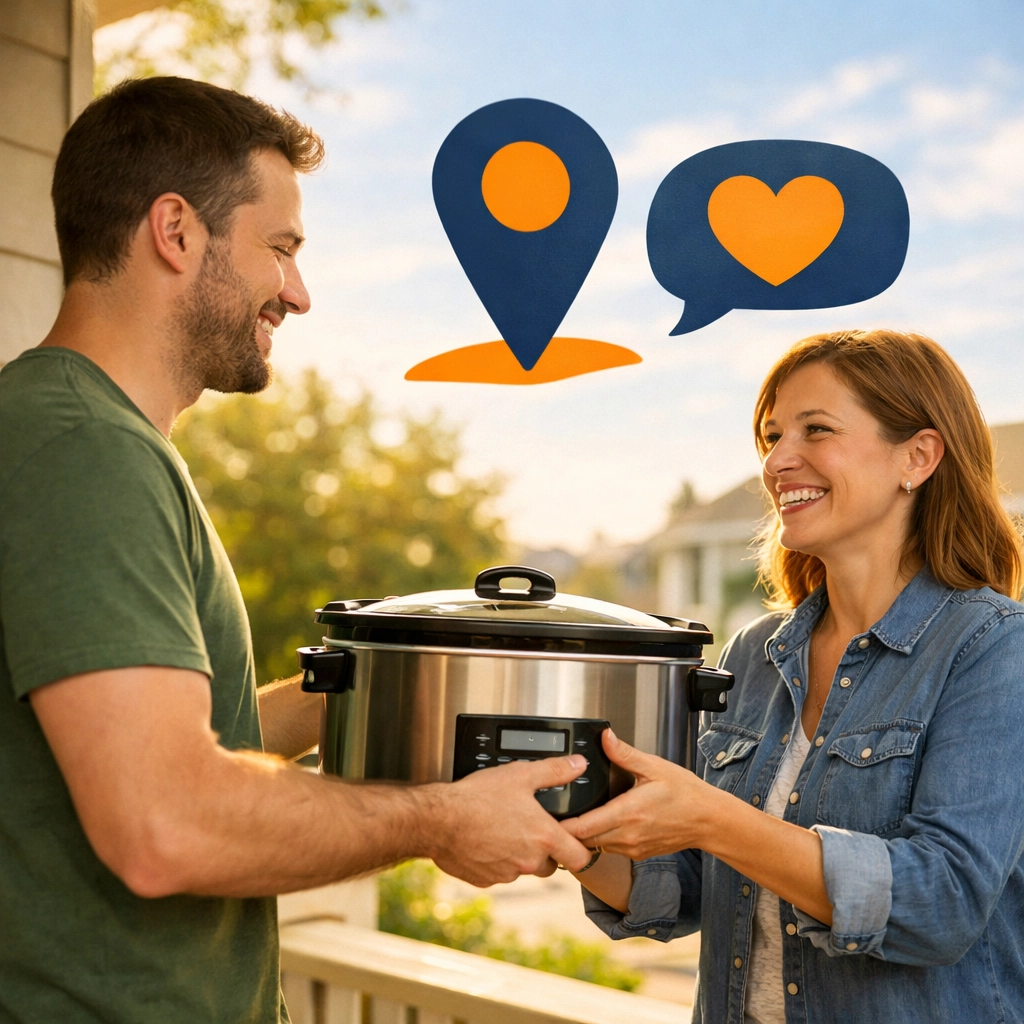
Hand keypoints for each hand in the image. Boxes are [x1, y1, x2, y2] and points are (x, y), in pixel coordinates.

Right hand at [427, 755, 591, 885]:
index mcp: (543, 837)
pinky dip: (496, 860)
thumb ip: (554, 771)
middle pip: (551, 865)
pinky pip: (499, 873)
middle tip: (530, 827)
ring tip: (502, 828)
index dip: (581, 849)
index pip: (581, 858)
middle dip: (545, 850)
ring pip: (523, 868)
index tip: (574, 839)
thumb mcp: (520, 775)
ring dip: (519, 854)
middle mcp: (528, 861)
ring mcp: (507, 875)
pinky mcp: (485, 881)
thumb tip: (577, 764)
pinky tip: (485, 840)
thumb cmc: (477, 798)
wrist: (438, 820)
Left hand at [561, 729, 717, 859]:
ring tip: (571, 818)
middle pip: (584, 841)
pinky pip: (610, 849)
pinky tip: (598, 823)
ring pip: (596, 847)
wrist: (708, 819)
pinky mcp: (638, 853)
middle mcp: (628, 835)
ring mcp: (633, 847)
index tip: (549, 815)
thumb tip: (605, 737)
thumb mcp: (654, 766)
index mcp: (628, 813)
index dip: (562, 824)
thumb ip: (624, 754)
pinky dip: (599, 839)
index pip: (583, 827)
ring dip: (582, 836)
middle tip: (552, 816)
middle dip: (566, 831)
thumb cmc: (685, 793)